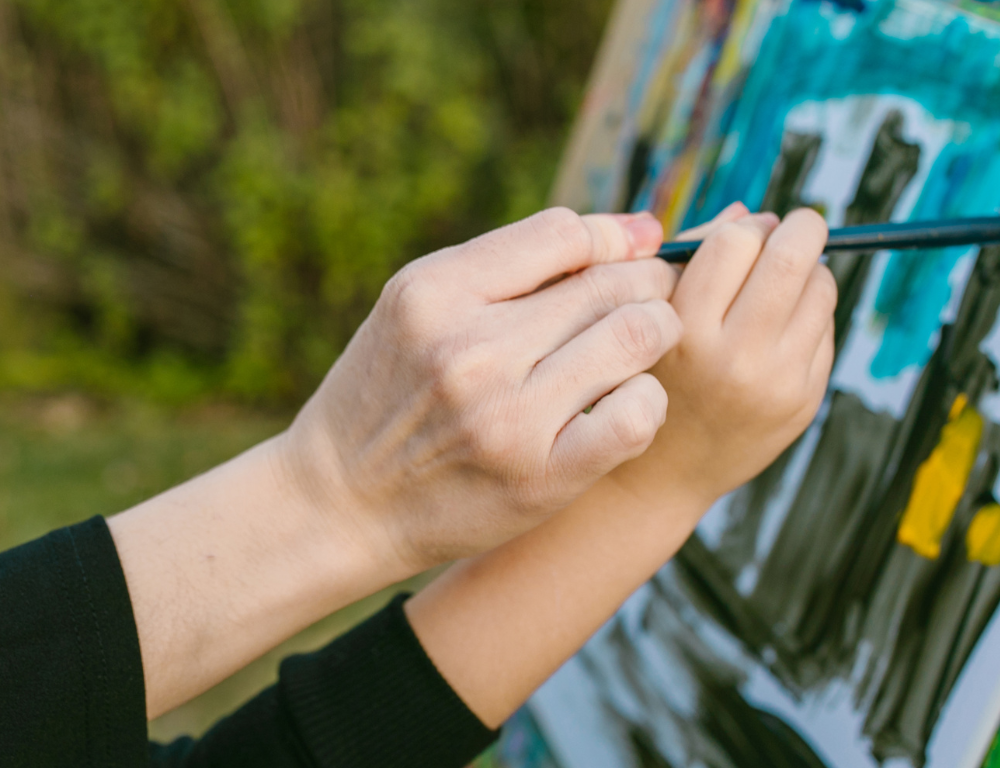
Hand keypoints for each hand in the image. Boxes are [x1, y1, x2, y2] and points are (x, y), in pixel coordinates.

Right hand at [280, 208, 683, 569]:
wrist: (342, 504)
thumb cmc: (392, 392)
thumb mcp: (419, 308)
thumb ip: (513, 265)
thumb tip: (639, 230)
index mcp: (434, 293)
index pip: (565, 233)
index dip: (614, 239)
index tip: (633, 253)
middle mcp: (470, 350)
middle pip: (608, 285)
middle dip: (648, 283)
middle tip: (652, 297)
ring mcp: (506, 416)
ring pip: (634, 338)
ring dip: (657, 332)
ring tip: (648, 340)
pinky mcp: (540, 478)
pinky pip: (635, 417)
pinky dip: (649, 399)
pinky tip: (631, 399)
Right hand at [614, 203, 835, 507]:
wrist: (662, 475)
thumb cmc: (650, 376)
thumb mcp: (648, 317)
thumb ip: (691, 258)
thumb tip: (756, 214)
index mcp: (683, 331)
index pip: (733, 242)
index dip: (748, 227)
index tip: (751, 230)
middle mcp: (733, 359)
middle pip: (792, 258)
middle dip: (803, 227)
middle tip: (800, 224)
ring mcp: (776, 384)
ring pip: (821, 289)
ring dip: (810, 271)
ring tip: (785, 283)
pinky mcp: (803, 402)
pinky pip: (826, 330)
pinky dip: (811, 315)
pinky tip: (782, 330)